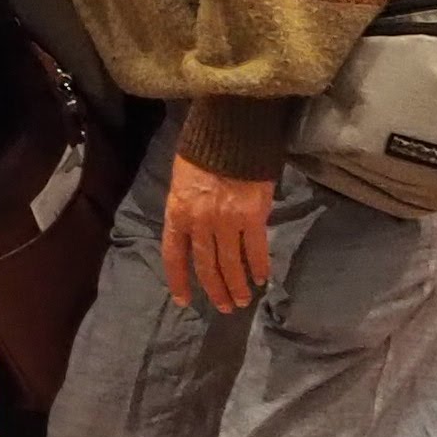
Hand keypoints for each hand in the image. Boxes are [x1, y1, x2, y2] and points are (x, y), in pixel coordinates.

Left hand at [163, 157, 275, 311]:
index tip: (184, 300)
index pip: (174, 255)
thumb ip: (186, 209)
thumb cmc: (202, 151)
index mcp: (178, 212)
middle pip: (206, 266)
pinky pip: (255, 249)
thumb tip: (194, 233)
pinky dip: (259, 266)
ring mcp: (226, 221)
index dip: (179, 280)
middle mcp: (199, 222)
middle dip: (215, 289)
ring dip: (237, 285)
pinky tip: (262, 278)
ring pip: (230, 263)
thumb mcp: (181, 182)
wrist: (230, 130)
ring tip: (243, 299)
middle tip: (224, 306)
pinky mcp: (252, 216)